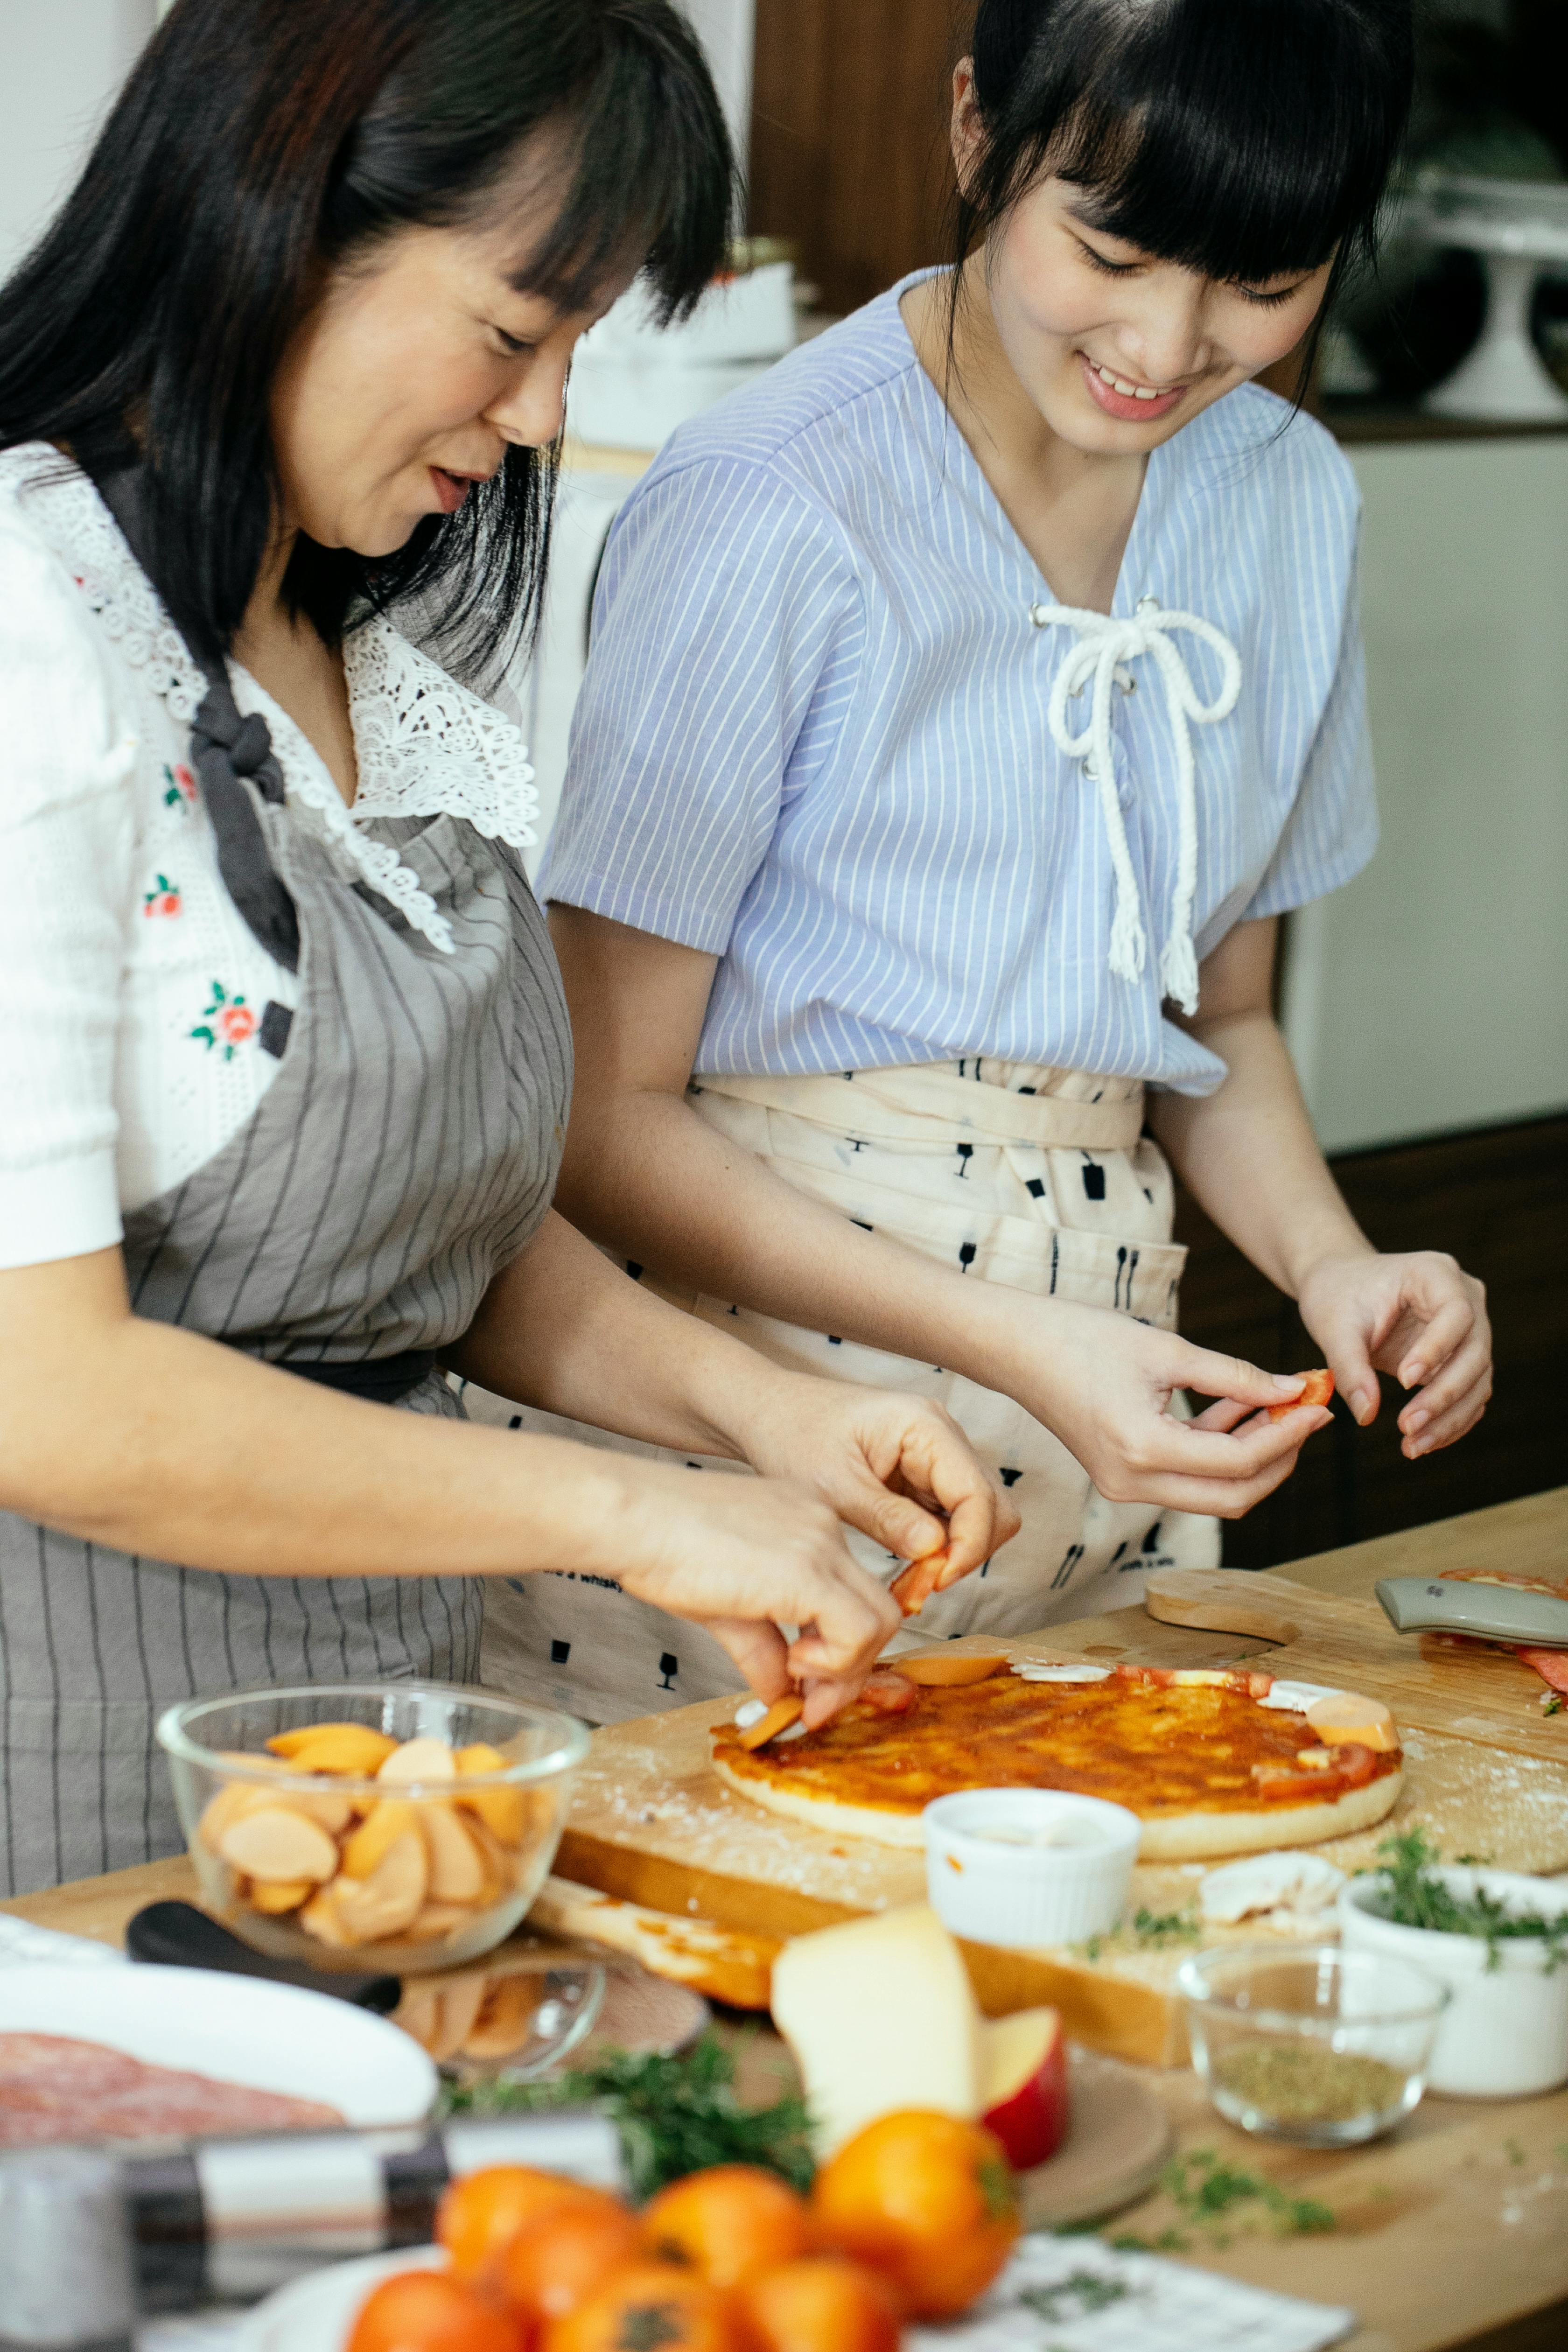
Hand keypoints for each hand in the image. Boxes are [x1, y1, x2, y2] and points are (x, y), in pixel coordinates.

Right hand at [606, 1456, 901, 1723]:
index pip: (853, 1593)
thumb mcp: (725, 1605)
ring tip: (797, 1682)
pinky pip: (856, 1630)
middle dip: (851, 1670)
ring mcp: (822, 1545)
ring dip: (845, 1670)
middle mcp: (824, 1528)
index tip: (810, 1686)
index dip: (842, 1649)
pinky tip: (792, 1665)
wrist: (632, 1518)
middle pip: (878, 1609)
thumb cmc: (661, 1547)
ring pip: (880, 1621)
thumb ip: (762, 1649)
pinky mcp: (809, 1571)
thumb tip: (778, 1697)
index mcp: (807, 1525)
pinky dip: (834, 1663)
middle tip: (813, 1704)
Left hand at [732, 1371, 1019, 1592]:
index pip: (977, 1494)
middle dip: (966, 1553)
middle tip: (920, 1588)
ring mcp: (937, 1455)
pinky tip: (905, 1570)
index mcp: (924, 1426)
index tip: (936, 1581)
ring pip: (977, 1517)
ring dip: (952, 1556)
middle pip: (993, 1506)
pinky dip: (936, 1549)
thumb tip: (935, 1551)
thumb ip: (886, 1517)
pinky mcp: (925, 1476)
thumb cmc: (793, 1436)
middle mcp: (942, 1436)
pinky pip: (950, 1519)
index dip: (969, 1545)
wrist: (770, 1415)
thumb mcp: (832, 1484)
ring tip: (908, 1585)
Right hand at [984, 1294, 1328, 1516]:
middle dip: (1279, 1456)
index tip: (1318, 1403)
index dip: (1287, 1434)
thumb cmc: (1082, 1338)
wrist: (1017, 1348)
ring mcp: (1126, 1486)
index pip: (1238, 1462)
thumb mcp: (1167, 1350)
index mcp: (1143, 1450)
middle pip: (1234, 1495)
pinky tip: (1240, 1406)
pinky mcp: (1124, 1477)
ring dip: (1253, 1454)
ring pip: (1215, 1493)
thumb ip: (1234, 1376)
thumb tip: (1292, 1390)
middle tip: (1307, 1414)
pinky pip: (1189, 1477)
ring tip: (1278, 1402)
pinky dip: (1220, 1449)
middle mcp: (1133, 1483)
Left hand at [1296, 1249, 1490, 1456]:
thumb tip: (1367, 1415)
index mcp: (1436, 1273)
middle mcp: (1465, 1297)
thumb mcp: (1334, 1327)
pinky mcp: (1462, 1357)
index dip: (1436, 1349)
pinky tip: (1423, 1442)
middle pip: (1474, 1351)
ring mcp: (1470, 1329)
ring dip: (1449, 1418)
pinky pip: (1469, 1393)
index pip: (1456, 1313)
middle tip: (1406, 1427)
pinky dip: (1450, 1421)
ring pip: (1478, 1379)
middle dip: (1443, 1395)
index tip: (1403, 1381)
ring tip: (1412, 1447)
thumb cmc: (1337, 1295)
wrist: (1341, 1287)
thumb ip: (1350, 1368)